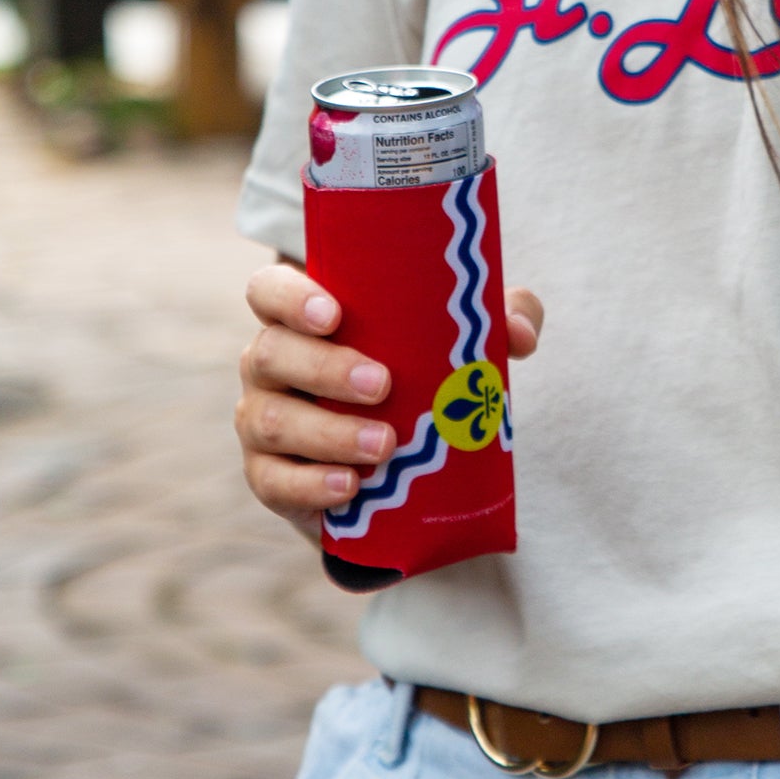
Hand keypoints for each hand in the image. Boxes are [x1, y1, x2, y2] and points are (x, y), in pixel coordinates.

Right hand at [235, 261, 543, 543]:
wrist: (396, 463)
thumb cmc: (419, 372)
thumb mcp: (461, 338)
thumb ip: (499, 318)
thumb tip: (518, 333)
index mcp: (300, 317)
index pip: (269, 291)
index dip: (290, 297)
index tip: (334, 313)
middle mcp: (269, 363)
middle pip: (270, 354)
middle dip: (325, 369)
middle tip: (383, 384)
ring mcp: (260, 420)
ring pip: (271, 421)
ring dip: (327, 433)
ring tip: (383, 445)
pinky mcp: (268, 477)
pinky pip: (273, 482)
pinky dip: (311, 485)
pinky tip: (349, 487)